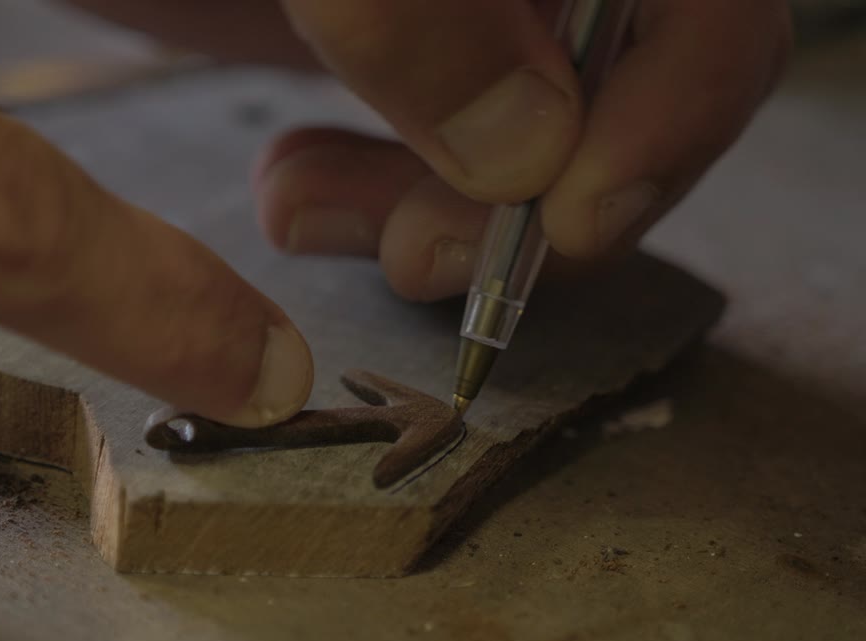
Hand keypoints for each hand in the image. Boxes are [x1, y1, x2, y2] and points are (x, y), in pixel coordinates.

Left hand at [71, 0, 791, 298]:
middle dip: (515, 202)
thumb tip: (528, 149)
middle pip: (616, 95)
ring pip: (515, 143)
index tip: (570, 219)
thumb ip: (417, 7)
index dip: (669, 120)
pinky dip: (371, 194)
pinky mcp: (388, 47)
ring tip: (301, 214)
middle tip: (417, 256)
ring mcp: (463, 15)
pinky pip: (428, 149)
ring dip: (428, 213)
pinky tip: (294, 195)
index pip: (705, 13)